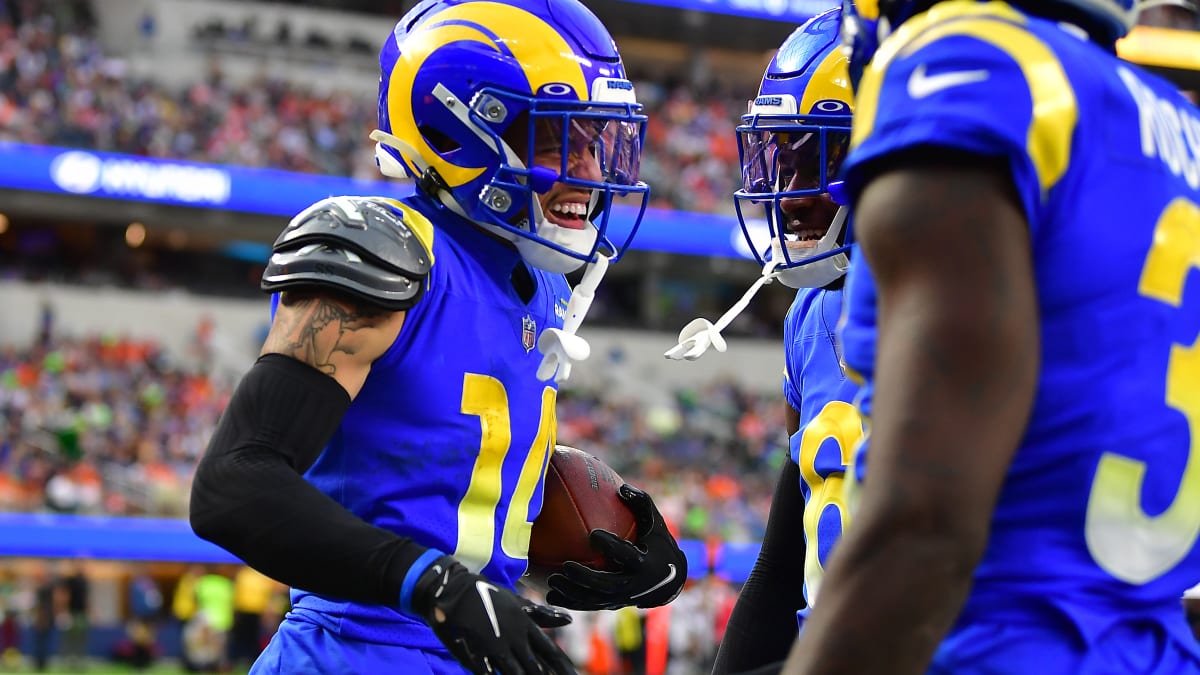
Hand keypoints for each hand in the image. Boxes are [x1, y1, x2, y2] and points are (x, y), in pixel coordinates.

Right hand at [413, 556, 574, 673]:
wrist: (455, 592)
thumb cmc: (488, 595)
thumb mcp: (517, 602)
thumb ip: (542, 614)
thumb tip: (568, 619)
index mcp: (525, 625)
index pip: (550, 651)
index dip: (563, 666)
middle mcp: (514, 638)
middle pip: (536, 667)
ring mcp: (496, 648)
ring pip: (516, 673)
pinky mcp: (477, 655)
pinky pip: (490, 674)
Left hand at [546, 484, 686, 609]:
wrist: (668, 580)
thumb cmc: (657, 543)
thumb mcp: (655, 522)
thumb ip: (641, 503)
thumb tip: (622, 487)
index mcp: (645, 564)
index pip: (627, 555)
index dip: (612, 546)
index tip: (593, 534)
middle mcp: (634, 585)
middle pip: (607, 584)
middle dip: (585, 577)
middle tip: (565, 566)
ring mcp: (622, 598)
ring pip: (595, 599)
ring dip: (572, 592)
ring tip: (551, 581)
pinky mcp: (612, 605)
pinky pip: (590, 605)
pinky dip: (570, 602)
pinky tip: (549, 596)